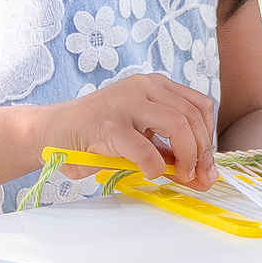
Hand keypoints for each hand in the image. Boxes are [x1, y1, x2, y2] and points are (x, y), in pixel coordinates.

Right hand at [54, 71, 219, 186]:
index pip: (200, 105)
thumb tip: (203, 176)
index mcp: (154, 86)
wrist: (52, 132)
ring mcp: (126, 104)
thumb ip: (170, 152)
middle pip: (193, 116)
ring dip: (186, 157)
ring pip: (178, 125)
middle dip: (202, 152)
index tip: (206, 163)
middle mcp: (143, 87)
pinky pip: (145, 149)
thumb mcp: (141, 138)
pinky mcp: (109, 125)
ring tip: (179, 175)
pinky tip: (150, 173)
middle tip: (197, 177)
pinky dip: (155, 167)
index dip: (209, 137)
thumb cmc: (97, 136)